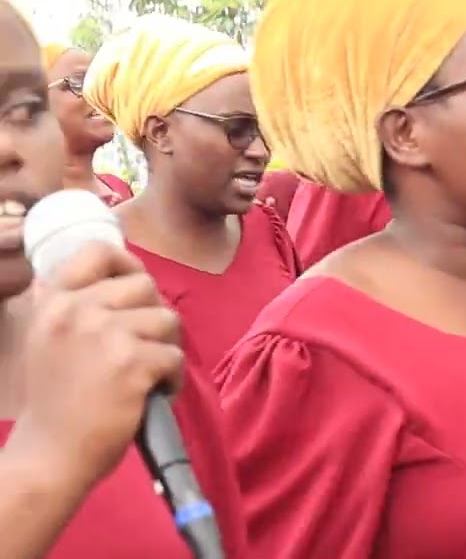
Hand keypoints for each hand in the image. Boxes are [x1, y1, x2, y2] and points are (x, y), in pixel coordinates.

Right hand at [8, 242, 182, 494]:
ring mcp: (106, 335)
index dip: (128, 265)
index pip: (99, 251)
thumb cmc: (57, 402)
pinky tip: (155, 395)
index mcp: (54, 301)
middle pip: (146, 286)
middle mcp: (77, 310)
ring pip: (167, 320)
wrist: (51, 456)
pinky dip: (173, 379)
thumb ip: (73, 304)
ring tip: (147, 376)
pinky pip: (176, 357)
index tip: (136, 292)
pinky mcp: (133, 363)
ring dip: (166, 349)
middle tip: (145, 348)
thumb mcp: (47, 339)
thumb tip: (116, 265)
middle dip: (154, 317)